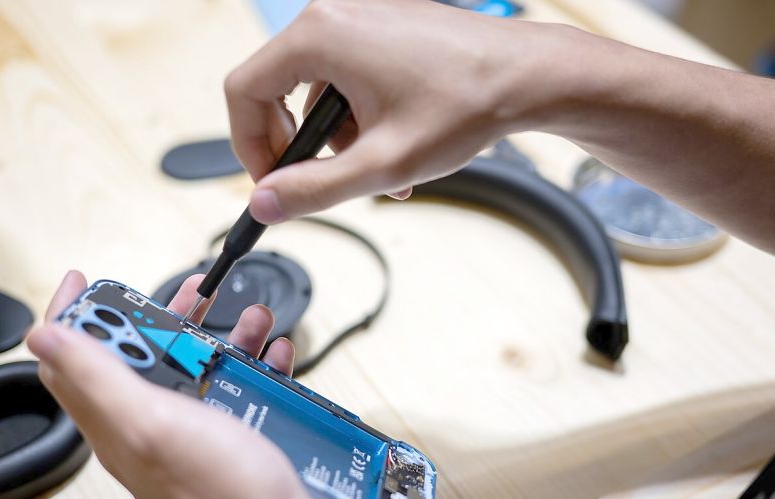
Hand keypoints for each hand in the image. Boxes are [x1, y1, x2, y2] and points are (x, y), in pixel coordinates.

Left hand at [27, 271, 354, 498]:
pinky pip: (238, 390)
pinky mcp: (236, 441)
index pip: (71, 365)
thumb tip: (43, 335)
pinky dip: (253, 364)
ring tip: (243, 313)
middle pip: (137, 360)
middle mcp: (151, 429)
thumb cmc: (224, 495)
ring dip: (214, 335)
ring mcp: (195, 435)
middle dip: (157, 316)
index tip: (83, 279)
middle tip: (185, 290)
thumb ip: (98, 376)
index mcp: (117, 424)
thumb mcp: (151, 422)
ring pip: (193, 369)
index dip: (70, 316)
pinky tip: (271, 353)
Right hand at [225, 0, 574, 222]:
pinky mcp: (383, 27)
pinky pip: (348, 77)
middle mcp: (334, 16)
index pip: (244, 90)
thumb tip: (263, 204)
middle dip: (302, 147)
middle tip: (324, 184)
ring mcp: (361, 17)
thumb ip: (313, 189)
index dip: (249, 146)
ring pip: (318, 91)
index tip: (271, 183)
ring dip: (339, 140)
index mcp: (320, 35)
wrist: (530, 76)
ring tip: (383, 172)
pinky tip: (397, 147)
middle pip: (277, 90)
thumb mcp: (382, 162)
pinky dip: (361, 118)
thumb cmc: (467, 104)